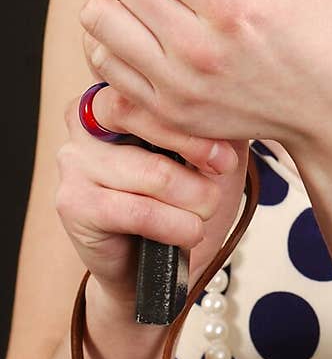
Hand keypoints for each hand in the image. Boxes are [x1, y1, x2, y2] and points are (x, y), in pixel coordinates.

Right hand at [55, 86, 249, 309]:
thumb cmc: (180, 201)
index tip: (226, 155)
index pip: (153, 91)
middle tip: (222, 175)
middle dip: (195, 151)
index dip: (195, 122)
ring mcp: (73, 161)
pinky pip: (140, 211)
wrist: (152, 268)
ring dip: (195, 200)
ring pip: (155, 172)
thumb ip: (211, 119)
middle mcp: (84, 119)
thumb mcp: (206, 150)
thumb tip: (231, 100)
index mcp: (114, 94)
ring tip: (203, 212)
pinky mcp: (73, 203)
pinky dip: (176, 226)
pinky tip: (187, 232)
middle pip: (145, 119)